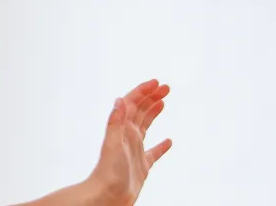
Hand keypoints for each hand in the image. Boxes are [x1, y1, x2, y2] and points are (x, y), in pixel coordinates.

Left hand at [85, 80, 173, 205]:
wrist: (106, 197)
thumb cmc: (108, 172)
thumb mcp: (113, 144)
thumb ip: (115, 122)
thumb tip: (119, 99)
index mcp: (121, 129)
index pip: (132, 104)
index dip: (143, 91)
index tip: (157, 82)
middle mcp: (127, 137)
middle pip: (139, 111)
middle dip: (151, 97)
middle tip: (166, 87)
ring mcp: (134, 150)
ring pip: (145, 126)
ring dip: (153, 113)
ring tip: (163, 102)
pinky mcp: (141, 165)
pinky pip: (153, 152)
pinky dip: (162, 146)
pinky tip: (169, 141)